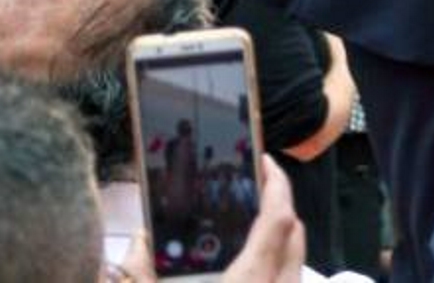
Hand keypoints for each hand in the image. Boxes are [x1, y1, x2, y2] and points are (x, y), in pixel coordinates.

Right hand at [116, 157, 304, 281]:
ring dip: (280, 238)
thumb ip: (140, 275)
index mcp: (251, 281)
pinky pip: (288, 280)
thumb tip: (137, 241)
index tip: (264, 161)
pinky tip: (248, 268)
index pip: (278, 218)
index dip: (276, 184)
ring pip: (295, 259)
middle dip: (279, 206)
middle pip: (295, 233)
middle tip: (255, 189)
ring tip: (250, 225)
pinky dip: (277, 265)